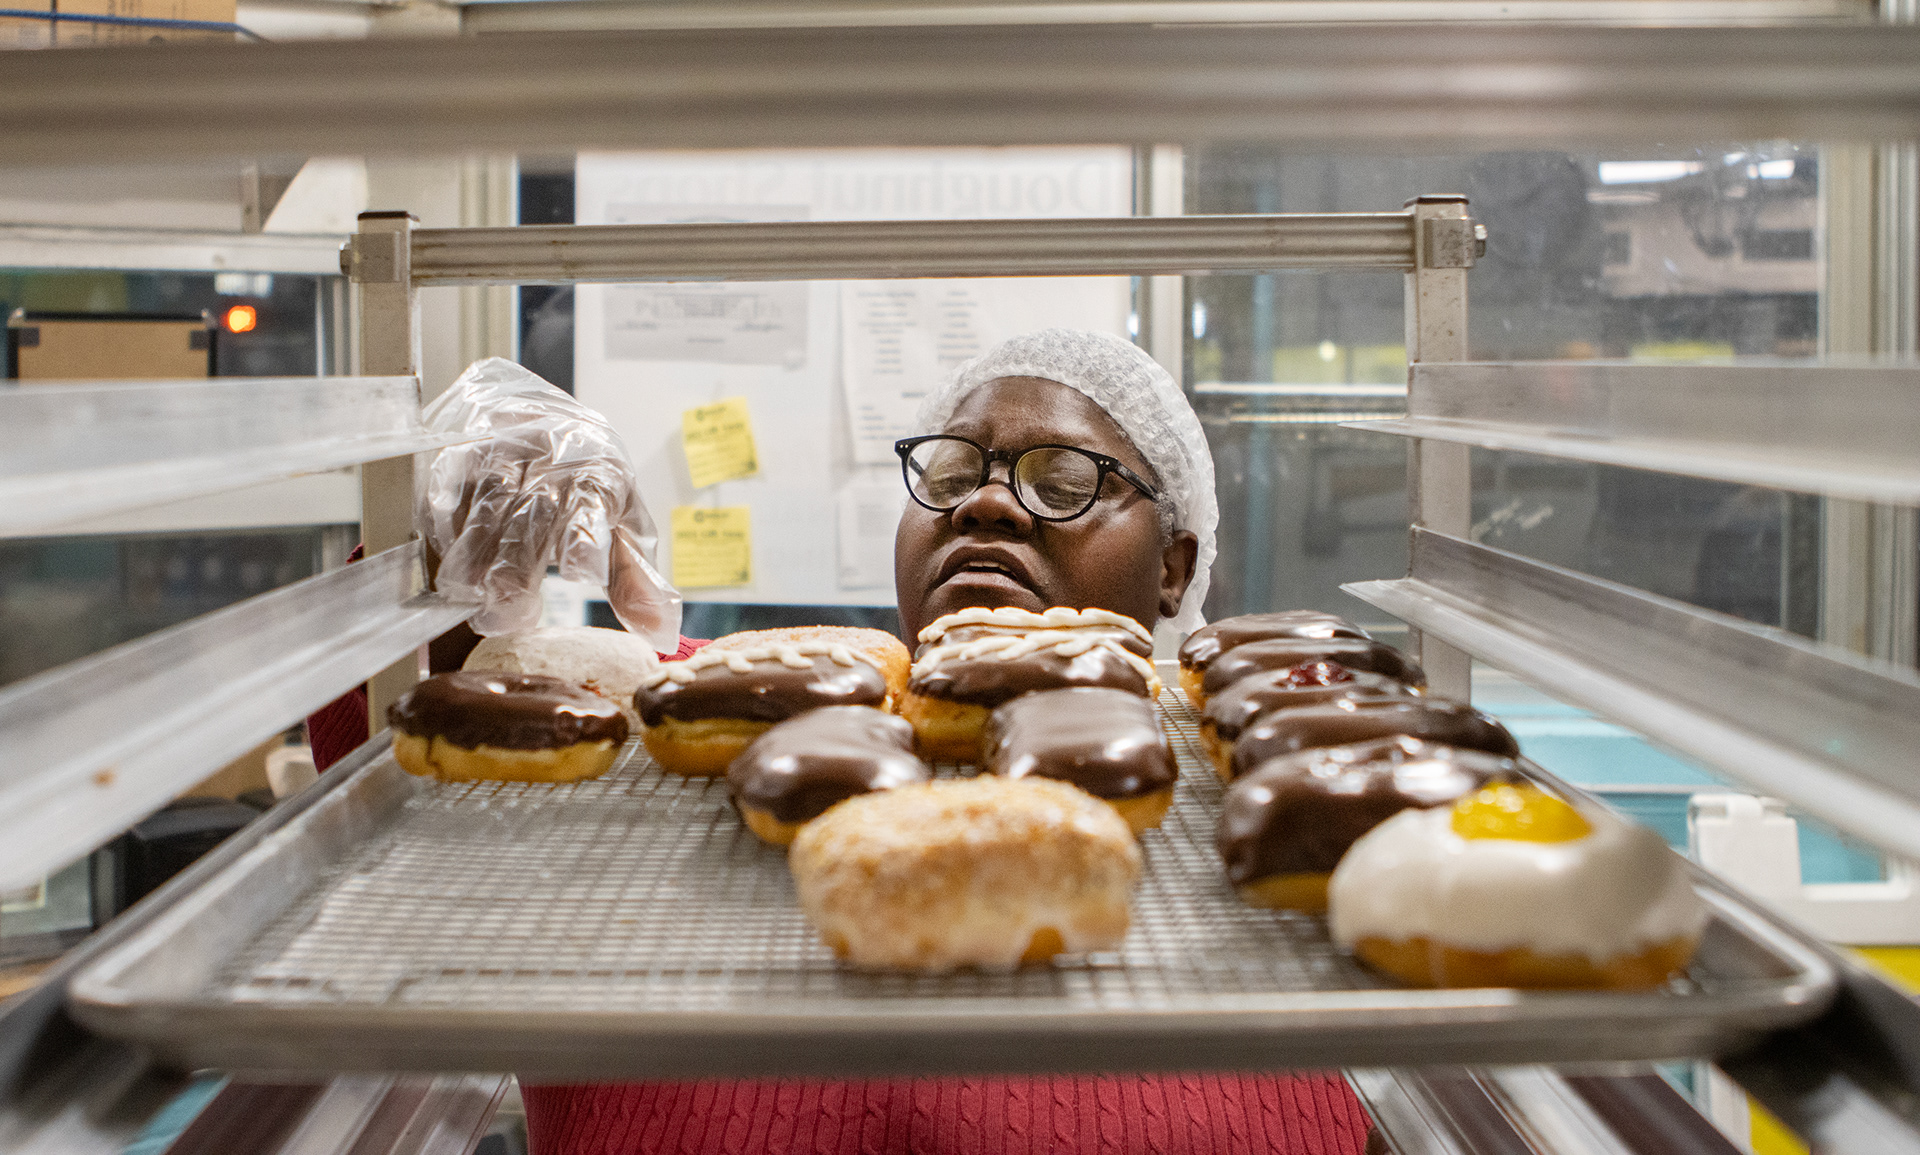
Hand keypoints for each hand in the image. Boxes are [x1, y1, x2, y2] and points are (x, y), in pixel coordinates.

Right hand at [417, 358, 681, 650]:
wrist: (548, 420)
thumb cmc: (593, 487)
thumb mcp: (625, 525)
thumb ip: (636, 580)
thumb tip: (662, 636)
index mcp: (599, 478)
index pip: (591, 509)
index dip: (586, 541)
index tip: (582, 574)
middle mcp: (552, 462)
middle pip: (531, 518)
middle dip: (515, 568)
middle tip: (506, 615)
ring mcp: (504, 455)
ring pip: (485, 505)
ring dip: (473, 552)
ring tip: (466, 594)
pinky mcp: (463, 454)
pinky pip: (448, 489)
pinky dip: (444, 526)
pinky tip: (443, 557)